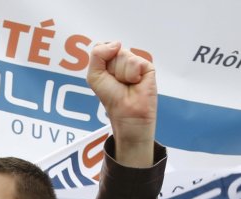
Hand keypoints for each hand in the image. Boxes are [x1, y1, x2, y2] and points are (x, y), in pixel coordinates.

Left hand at [86, 41, 156, 166]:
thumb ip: (98, 55)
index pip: (102, 47)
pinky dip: (132, 75)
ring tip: (126, 84)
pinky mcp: (147, 66)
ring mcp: (135, 62)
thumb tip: (117, 43)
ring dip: (121, 73)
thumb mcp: (94, 76)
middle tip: (116, 82)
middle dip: (111, 68)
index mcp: (108, 61)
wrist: (126, 112)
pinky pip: (135, 62)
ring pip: (124, 55)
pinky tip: (136, 83)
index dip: (101, 58)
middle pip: (113, 50)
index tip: (104, 74)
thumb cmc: (111, 96)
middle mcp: (122, 60)